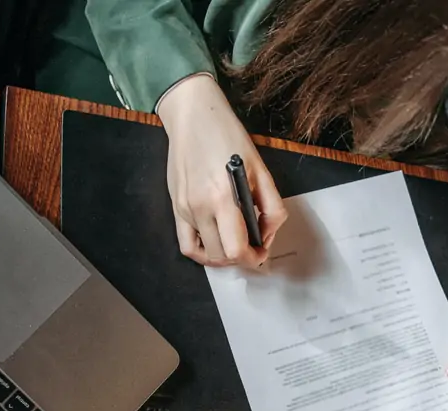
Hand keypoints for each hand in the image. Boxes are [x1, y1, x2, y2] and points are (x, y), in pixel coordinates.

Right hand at [155, 74, 287, 267]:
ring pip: (204, 254)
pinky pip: (186, 245)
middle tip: (252, 245)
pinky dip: (202, 252)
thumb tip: (268, 234)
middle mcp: (199, 207)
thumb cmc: (227, 136)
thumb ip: (271, 206)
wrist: (192, 115)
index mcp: (222, 197)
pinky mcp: (175, 207)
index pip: (236, 249)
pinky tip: (214, 243)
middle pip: (222, 256)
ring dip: (224, 256)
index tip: (261, 251)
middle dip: (241, 257)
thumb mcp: (260, 169)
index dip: (253, 257)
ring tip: (235, 244)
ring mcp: (184, 209)